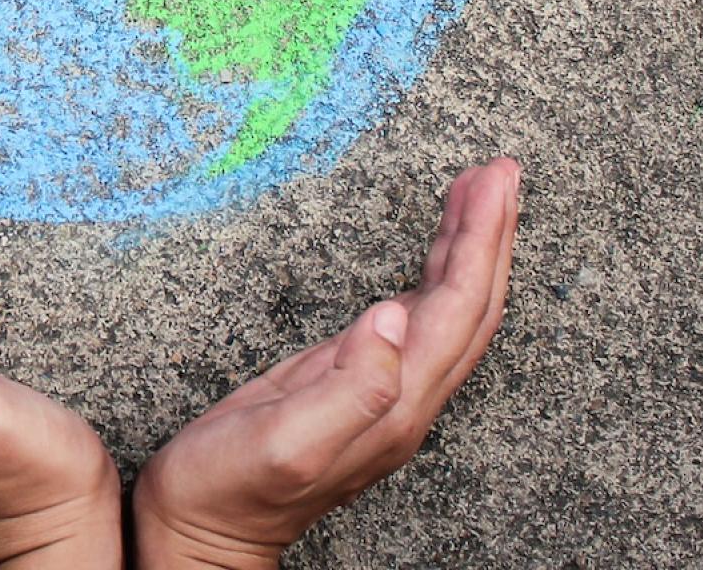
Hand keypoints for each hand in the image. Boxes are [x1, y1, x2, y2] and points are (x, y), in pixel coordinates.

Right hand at [132, 158, 522, 567]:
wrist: (200, 531)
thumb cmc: (227, 490)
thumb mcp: (284, 442)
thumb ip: (347, 387)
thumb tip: (392, 318)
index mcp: (394, 406)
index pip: (457, 309)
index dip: (480, 242)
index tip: (492, 181)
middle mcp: (402, 401)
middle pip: (471, 307)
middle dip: (491, 234)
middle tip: (501, 170)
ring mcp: (381, 395)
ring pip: (450, 312)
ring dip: (470, 250)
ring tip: (479, 193)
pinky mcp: (352, 388)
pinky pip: (419, 323)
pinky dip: (437, 277)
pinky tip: (435, 256)